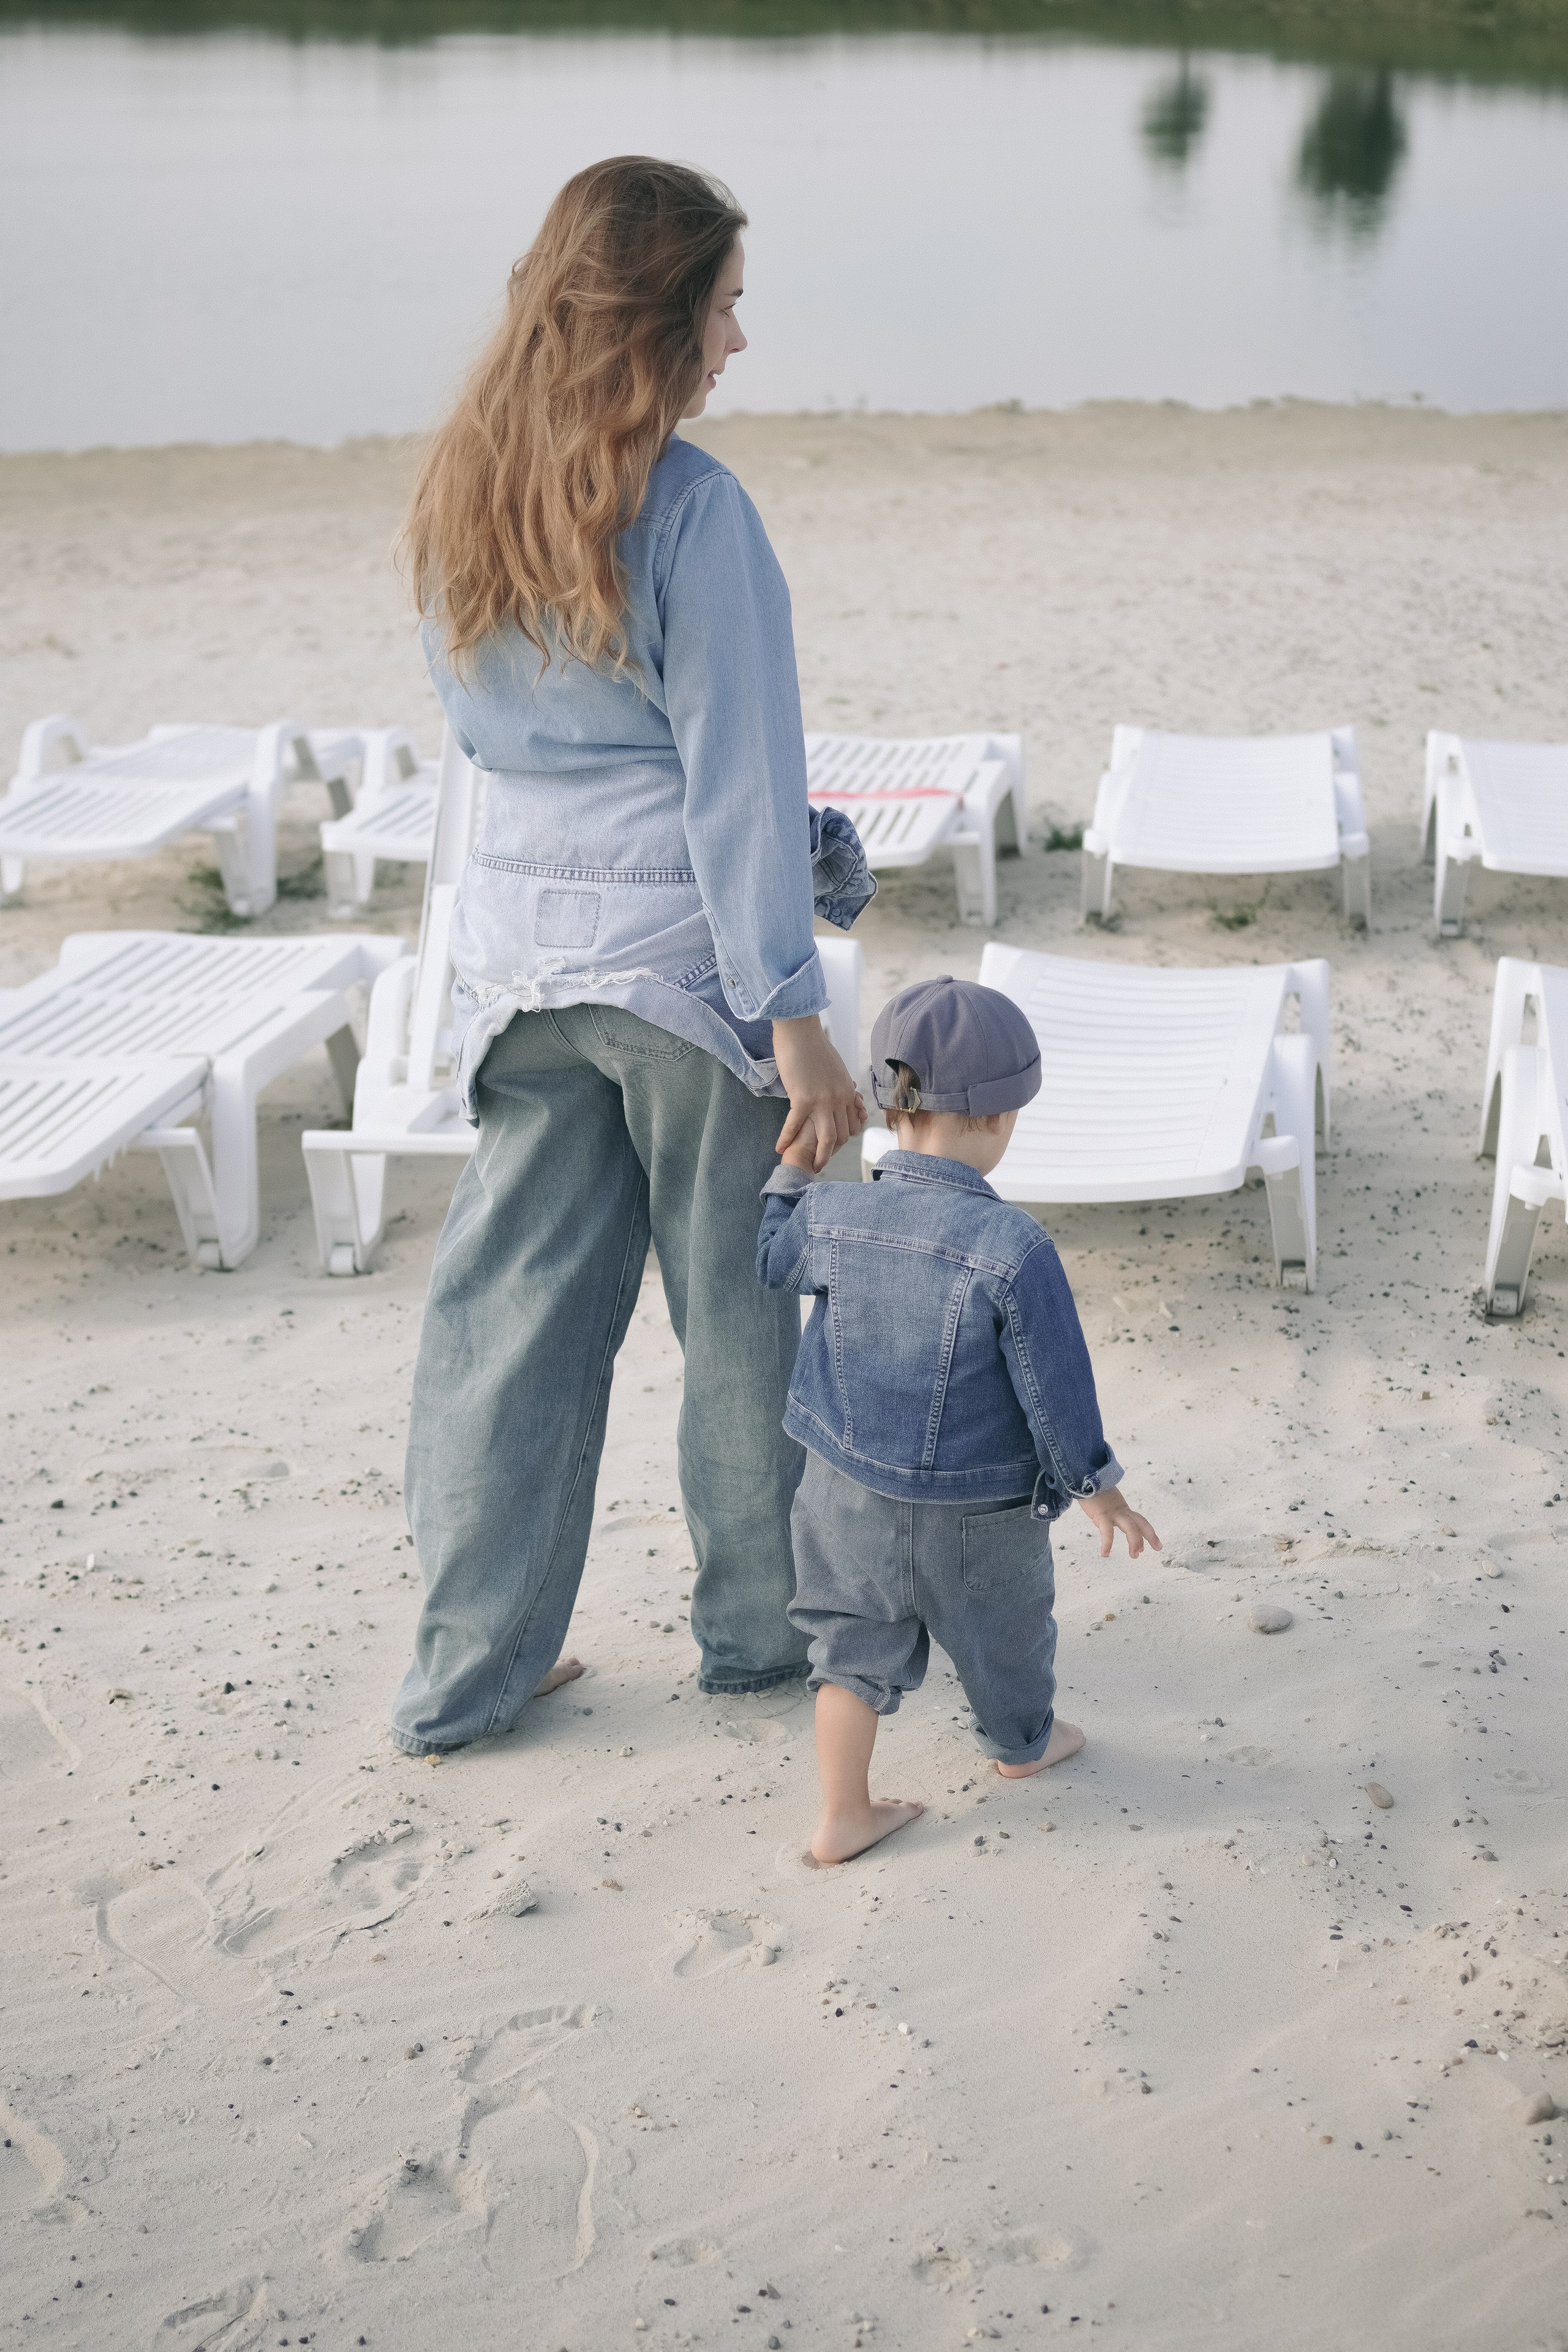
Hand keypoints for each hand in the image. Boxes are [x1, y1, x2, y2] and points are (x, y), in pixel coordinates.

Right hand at [773, 1015, 865, 1173]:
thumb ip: (841, 1085)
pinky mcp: (802, 1098)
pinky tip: (779, 1148)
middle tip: (820, 1162)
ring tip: (808, 1165)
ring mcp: (822, 1100)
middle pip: (841, 1136)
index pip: (852, 1124)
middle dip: (831, 1152)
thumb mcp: (836, 1068)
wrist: (801, 1031)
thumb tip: (845, 1094)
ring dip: (817, 1156)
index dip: (843, 1139)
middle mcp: (839, 1099)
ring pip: (825, 1137)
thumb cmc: (815, 1046)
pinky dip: (786, 1138)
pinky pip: (795, 1125)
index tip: (832, 1146)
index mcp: (847, 1091)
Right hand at [1076, 1486, 1161, 1559]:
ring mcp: (1112, 1512)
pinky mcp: (1101, 1515)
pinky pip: (1107, 1532)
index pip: (1139, 1521)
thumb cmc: (1091, 1490)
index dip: (1147, 1532)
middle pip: (1141, 1522)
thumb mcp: (1105, 1501)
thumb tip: (1107, 1519)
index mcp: (1122, 1508)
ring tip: (1135, 1556)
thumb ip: (1109, 1510)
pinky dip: (1107, 1544)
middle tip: (1158, 1548)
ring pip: (1130, 1528)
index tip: (1150, 1544)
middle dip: (1151, 1535)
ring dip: (1134, 1542)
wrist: (1083, 1477)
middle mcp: (1121, 1510)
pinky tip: (1105, 1554)